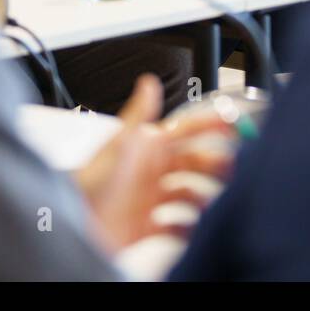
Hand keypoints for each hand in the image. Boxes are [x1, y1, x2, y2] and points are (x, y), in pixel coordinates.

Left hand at [75, 75, 233, 252]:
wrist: (71, 225)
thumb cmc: (89, 185)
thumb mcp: (118, 145)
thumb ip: (138, 114)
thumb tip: (148, 82)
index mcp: (146, 147)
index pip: (186, 130)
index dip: (211, 125)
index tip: (236, 123)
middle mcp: (150, 171)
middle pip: (195, 164)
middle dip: (217, 165)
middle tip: (238, 168)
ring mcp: (149, 198)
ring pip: (190, 193)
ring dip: (206, 197)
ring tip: (219, 202)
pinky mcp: (146, 225)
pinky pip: (176, 225)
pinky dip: (188, 227)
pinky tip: (194, 228)